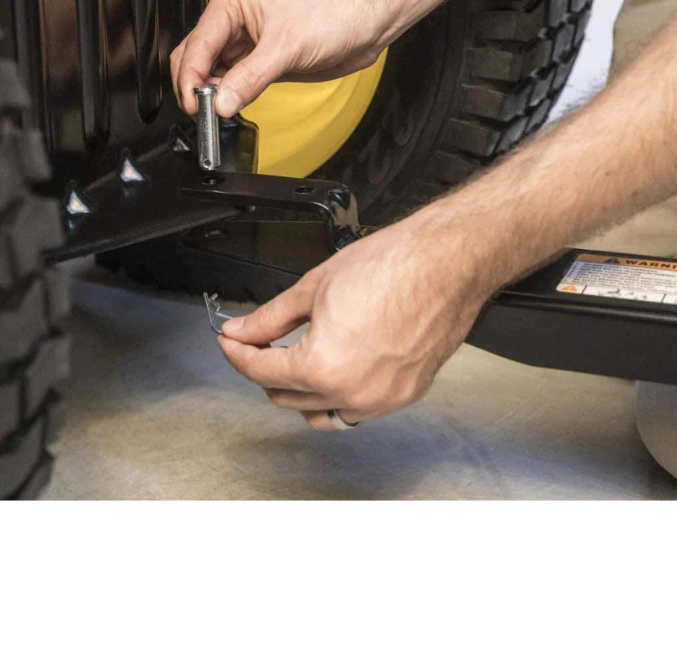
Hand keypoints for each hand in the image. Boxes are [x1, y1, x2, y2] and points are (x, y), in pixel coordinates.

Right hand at [170, 0, 392, 117]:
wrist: (365, 19)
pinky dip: (226, 95)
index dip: (191, 78)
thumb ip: (250, 78)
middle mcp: (231, 18)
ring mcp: (243, 40)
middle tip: (205, 114)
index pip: (197, 45)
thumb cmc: (335, 10)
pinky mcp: (255, 59)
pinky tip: (231, 105)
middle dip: (195, 87)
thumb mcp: (288, 47)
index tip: (196, 106)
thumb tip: (222, 102)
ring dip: (210, 94)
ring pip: (209, 72)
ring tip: (217, 113)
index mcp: (230, 1)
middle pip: (194, 58)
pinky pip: (229, 81)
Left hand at [216, 209, 494, 428]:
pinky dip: (338, 395)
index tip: (230, 342)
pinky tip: (334, 368)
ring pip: (322, 413)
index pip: (261, 371)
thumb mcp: (312, 287)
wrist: (445, 262)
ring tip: (295, 359)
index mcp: (323, 367)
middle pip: (286, 397)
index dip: (237, 353)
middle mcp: (352, 393)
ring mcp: (382, 400)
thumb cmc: (392, 266)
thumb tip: (242, 330)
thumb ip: (269, 317)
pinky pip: (357, 409)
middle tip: (258, 342)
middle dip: (265, 369)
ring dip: (300, 392)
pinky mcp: (405, 396)